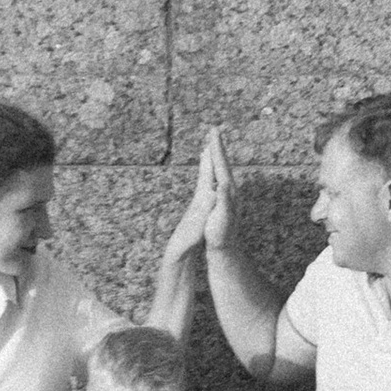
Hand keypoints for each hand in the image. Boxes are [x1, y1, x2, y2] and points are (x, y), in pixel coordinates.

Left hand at [163, 141, 217, 262]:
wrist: (177, 251)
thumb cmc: (188, 239)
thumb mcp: (198, 223)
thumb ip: (205, 208)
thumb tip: (212, 191)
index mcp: (201, 198)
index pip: (207, 172)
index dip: (211, 156)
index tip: (213, 139)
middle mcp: (199, 197)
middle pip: (204, 172)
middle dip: (209, 156)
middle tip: (211, 140)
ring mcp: (198, 203)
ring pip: (204, 180)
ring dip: (208, 166)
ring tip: (208, 155)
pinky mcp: (199, 211)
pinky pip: (206, 190)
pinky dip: (208, 181)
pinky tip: (209, 182)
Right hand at [199, 129, 239, 253]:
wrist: (226, 249)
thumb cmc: (221, 235)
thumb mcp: (222, 218)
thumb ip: (223, 201)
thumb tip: (222, 185)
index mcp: (228, 191)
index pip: (221, 165)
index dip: (217, 148)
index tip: (213, 133)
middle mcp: (231, 190)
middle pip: (224, 163)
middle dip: (219, 146)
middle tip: (214, 130)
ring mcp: (229, 195)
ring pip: (223, 170)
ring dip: (218, 156)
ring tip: (214, 145)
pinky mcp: (225, 200)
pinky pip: (220, 178)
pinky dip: (216, 169)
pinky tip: (215, 170)